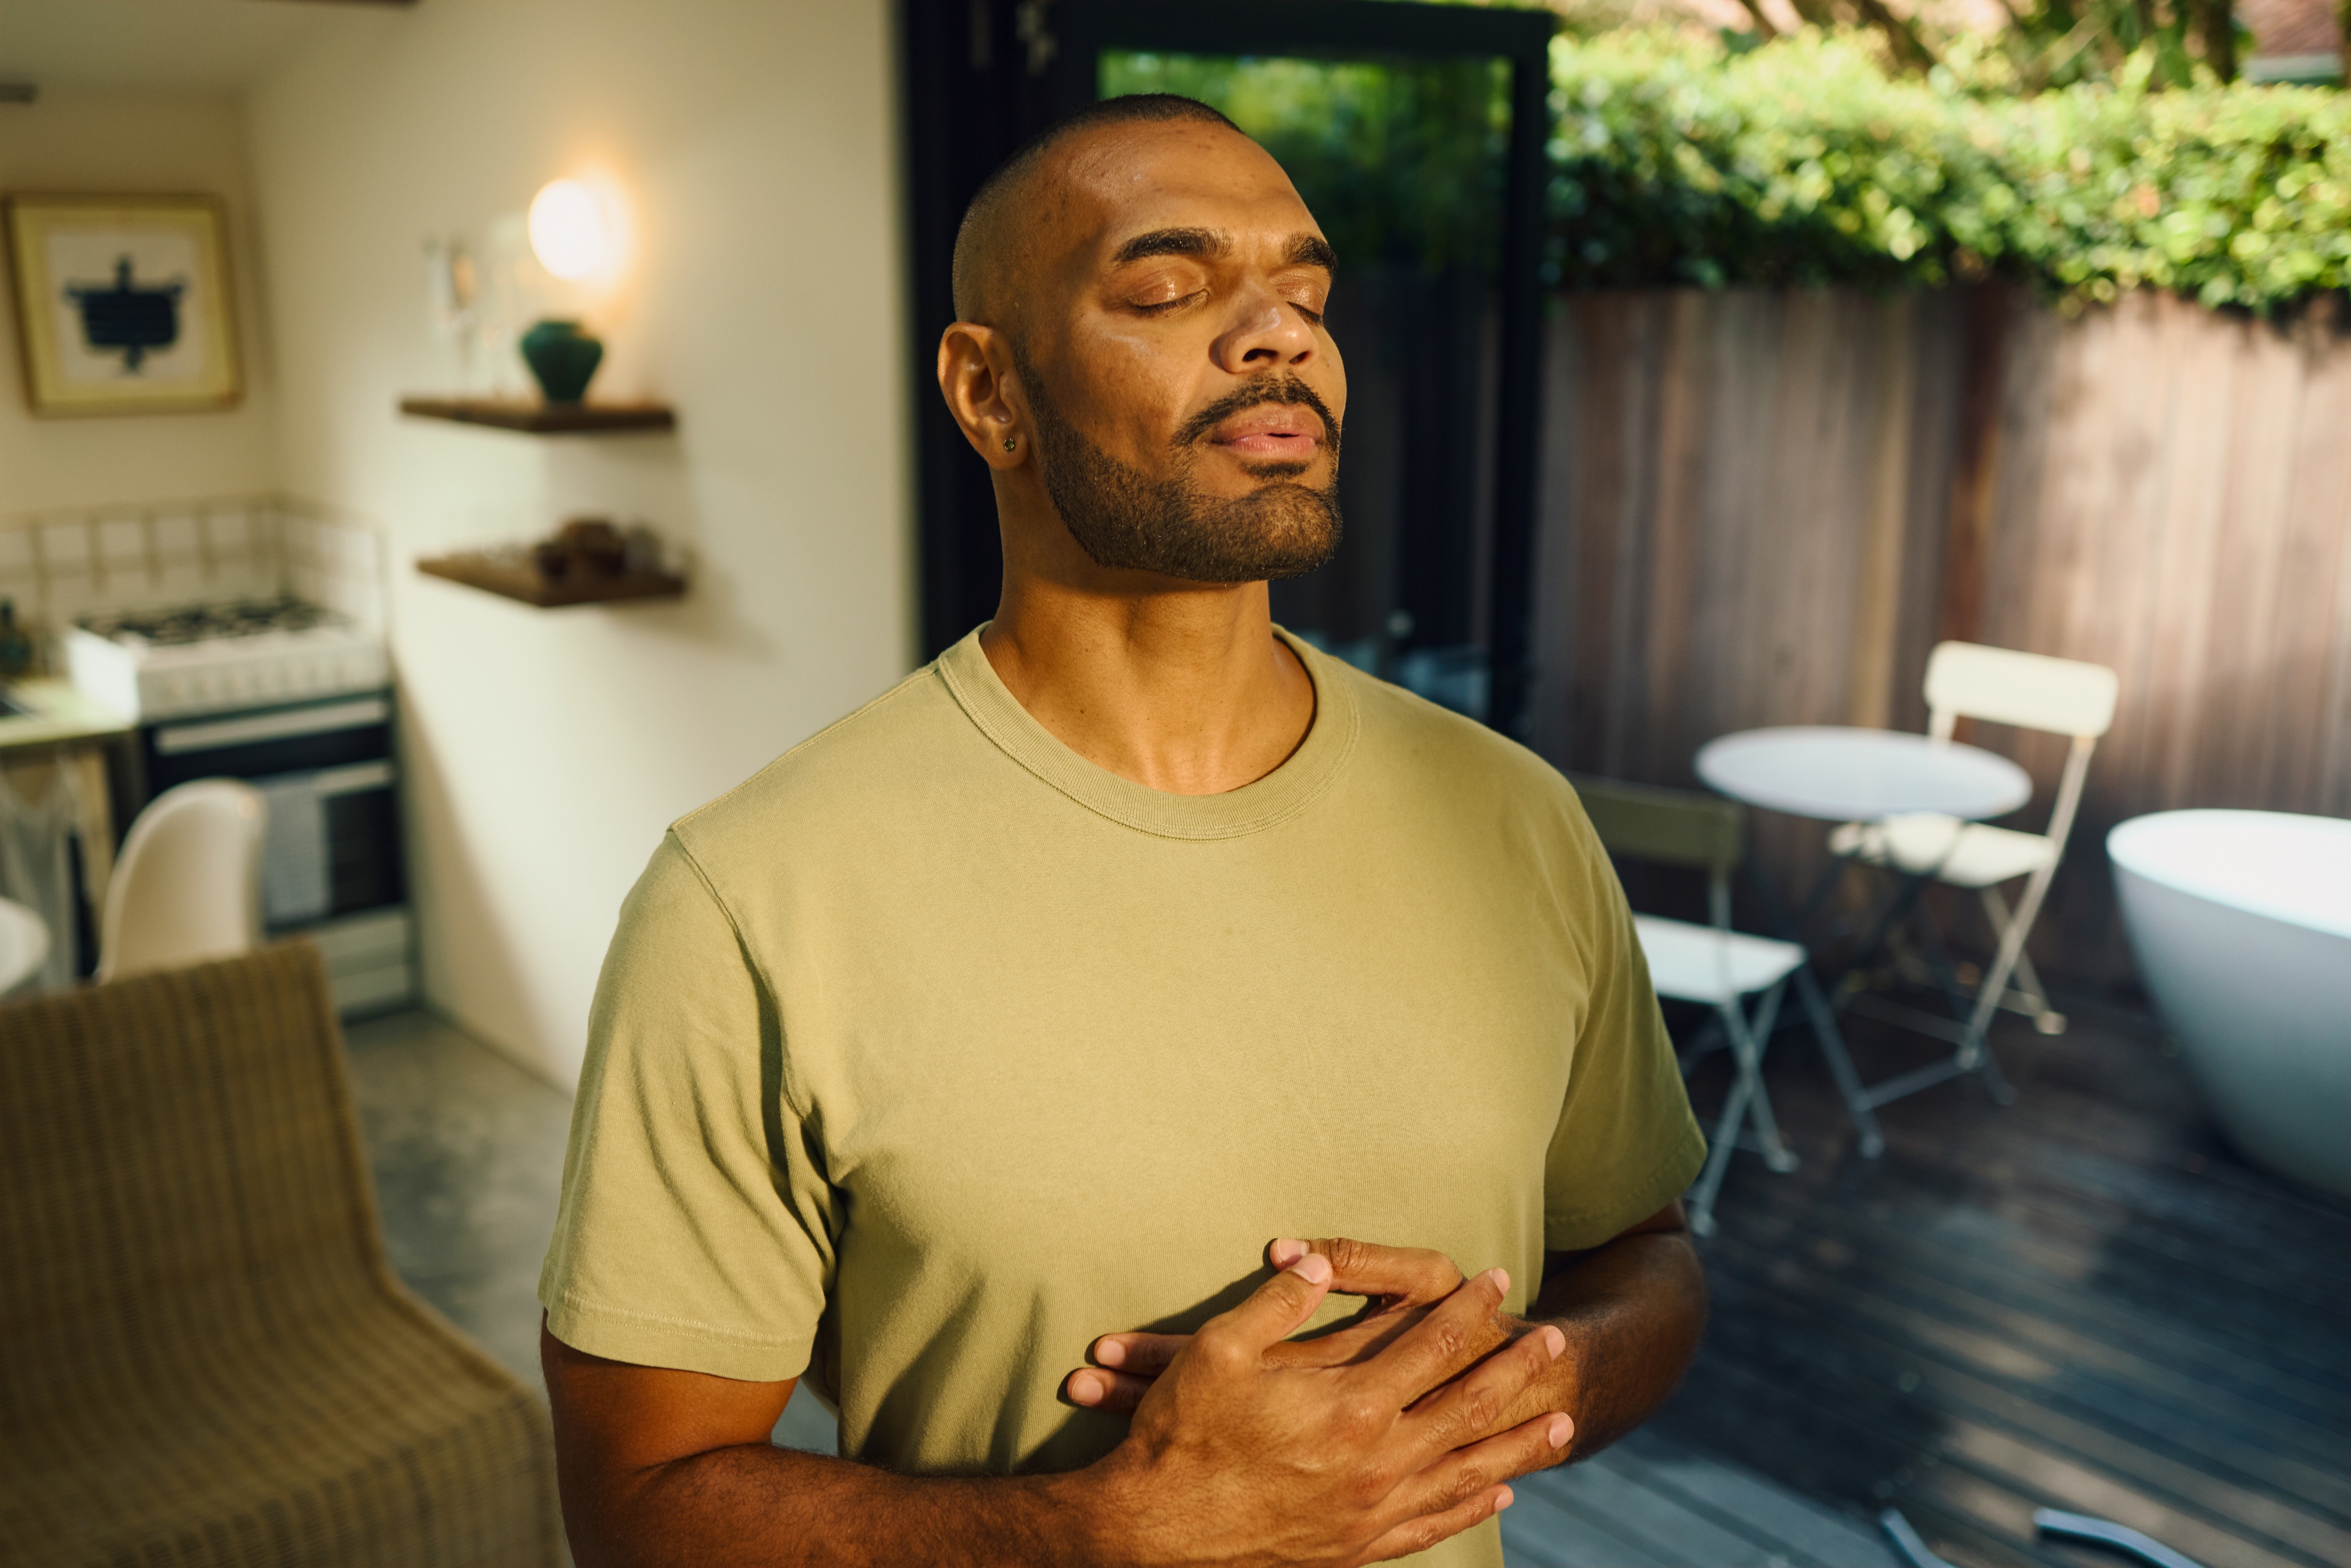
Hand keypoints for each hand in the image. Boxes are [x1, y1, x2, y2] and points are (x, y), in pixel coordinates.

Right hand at [1075, 1251, 1572, 1566]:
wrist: (1157, 1534)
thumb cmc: (1183, 1435)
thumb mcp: (1220, 1349)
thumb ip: (1277, 1300)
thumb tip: (1315, 1256)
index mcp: (1352, 1406)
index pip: (1435, 1344)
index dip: (1469, 1306)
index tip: (1494, 1277)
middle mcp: (1377, 1461)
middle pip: (1470, 1408)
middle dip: (1518, 1371)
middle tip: (1557, 1341)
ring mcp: (1372, 1510)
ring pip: (1467, 1473)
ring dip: (1518, 1446)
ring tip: (1564, 1425)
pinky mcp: (1358, 1547)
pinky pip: (1433, 1525)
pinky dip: (1472, 1507)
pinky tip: (1499, 1493)